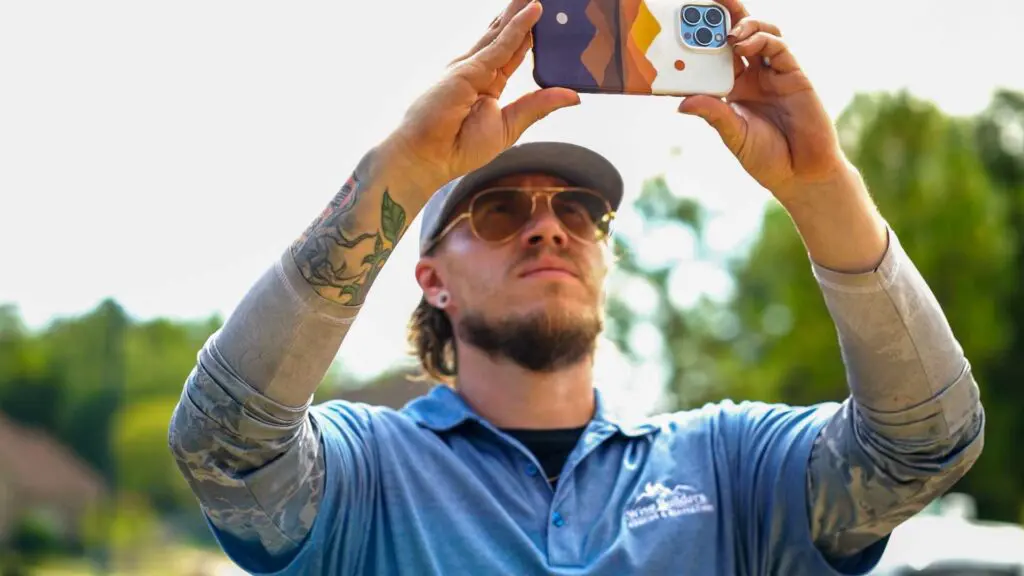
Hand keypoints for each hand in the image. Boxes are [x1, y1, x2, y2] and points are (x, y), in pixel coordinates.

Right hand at [385, 0, 580, 190]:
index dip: (527, 38)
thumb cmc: (461, 148)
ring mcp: (471, 67)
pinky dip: (518, 27)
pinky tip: (533, 12)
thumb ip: (539, 106)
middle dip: (520, 17)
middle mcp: (477, 72)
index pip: (512, 55)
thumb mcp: (510, 126)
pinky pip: (499, 45)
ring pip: (501, 34)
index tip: (543, 21)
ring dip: (519, 13)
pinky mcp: (468, 69)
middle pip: (504, 37)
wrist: (429, 156)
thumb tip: (574, 96)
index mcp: (487, 87)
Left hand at [678, 0, 847, 203]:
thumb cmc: (766, 158)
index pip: (713, 57)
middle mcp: (752, 77)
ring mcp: (773, 73)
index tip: (682, 27)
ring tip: (728, 33)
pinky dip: (762, 39)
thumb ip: (714, 114)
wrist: (803, 174)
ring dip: (743, 26)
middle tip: (705, 3)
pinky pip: (778, 46)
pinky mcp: (794, 74)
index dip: (700, 41)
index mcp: (732, 90)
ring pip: (759, 34)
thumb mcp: (733, 135)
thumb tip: (682, 103)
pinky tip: (745, 44)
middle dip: (723, 17)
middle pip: (736, 37)